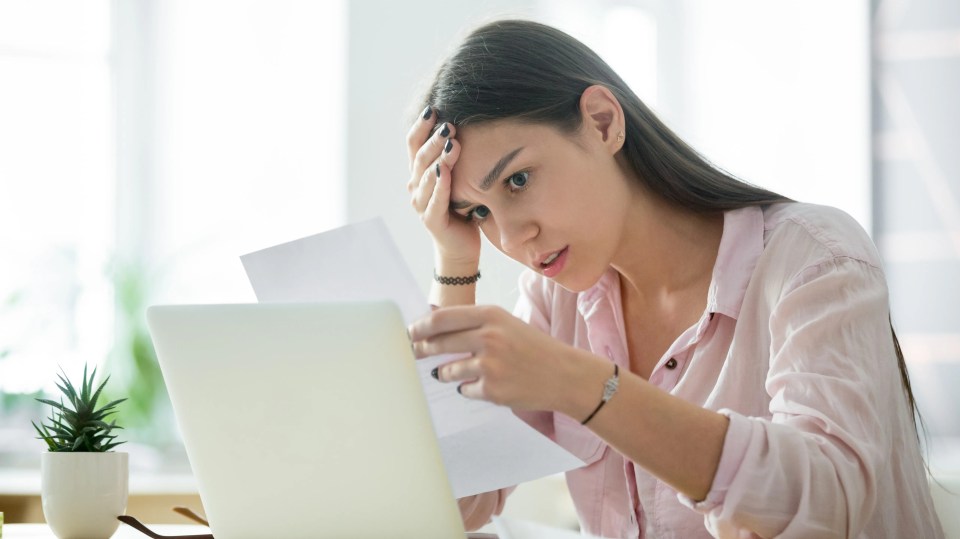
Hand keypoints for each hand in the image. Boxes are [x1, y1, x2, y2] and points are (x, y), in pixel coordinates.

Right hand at [405, 108, 480, 266]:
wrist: (460, 244)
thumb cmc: (461, 207)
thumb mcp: (458, 177)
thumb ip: (454, 156)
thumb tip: (466, 123)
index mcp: (419, 172)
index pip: (413, 143)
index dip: (421, 126)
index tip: (433, 108)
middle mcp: (415, 185)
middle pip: (420, 156)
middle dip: (434, 139)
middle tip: (449, 124)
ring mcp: (421, 203)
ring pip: (427, 175)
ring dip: (439, 158)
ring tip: (452, 143)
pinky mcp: (431, 219)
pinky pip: (435, 199)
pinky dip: (440, 185)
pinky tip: (446, 172)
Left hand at [408, 305, 583, 411]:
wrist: (565, 375)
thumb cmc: (533, 347)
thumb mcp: (506, 324)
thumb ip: (474, 324)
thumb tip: (433, 330)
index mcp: (491, 315)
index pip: (441, 319)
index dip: (420, 327)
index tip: (409, 332)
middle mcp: (489, 337)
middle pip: (438, 343)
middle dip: (420, 350)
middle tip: (413, 353)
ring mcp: (490, 365)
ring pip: (447, 370)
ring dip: (445, 373)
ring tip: (455, 373)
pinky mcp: (493, 390)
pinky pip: (464, 390)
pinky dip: (468, 388)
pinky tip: (485, 384)